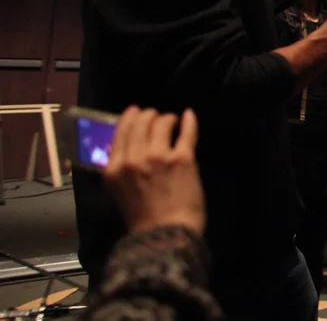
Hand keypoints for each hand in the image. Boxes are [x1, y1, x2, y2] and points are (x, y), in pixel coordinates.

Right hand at [103, 106, 205, 235]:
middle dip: (149, 115)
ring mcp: (158, 157)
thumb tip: (124, 146)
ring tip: (172, 122)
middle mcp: (133, 159)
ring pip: (162, 123)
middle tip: (157, 117)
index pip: (120, 131)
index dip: (130, 117)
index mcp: (114, 169)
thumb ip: (120, 169)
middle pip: (140, 122)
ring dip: (168, 119)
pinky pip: (186, 132)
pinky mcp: (183, 159)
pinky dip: (189, 121)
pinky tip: (189, 116)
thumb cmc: (144, 219)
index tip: (136, 112)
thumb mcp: (119, 192)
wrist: (165, 236)